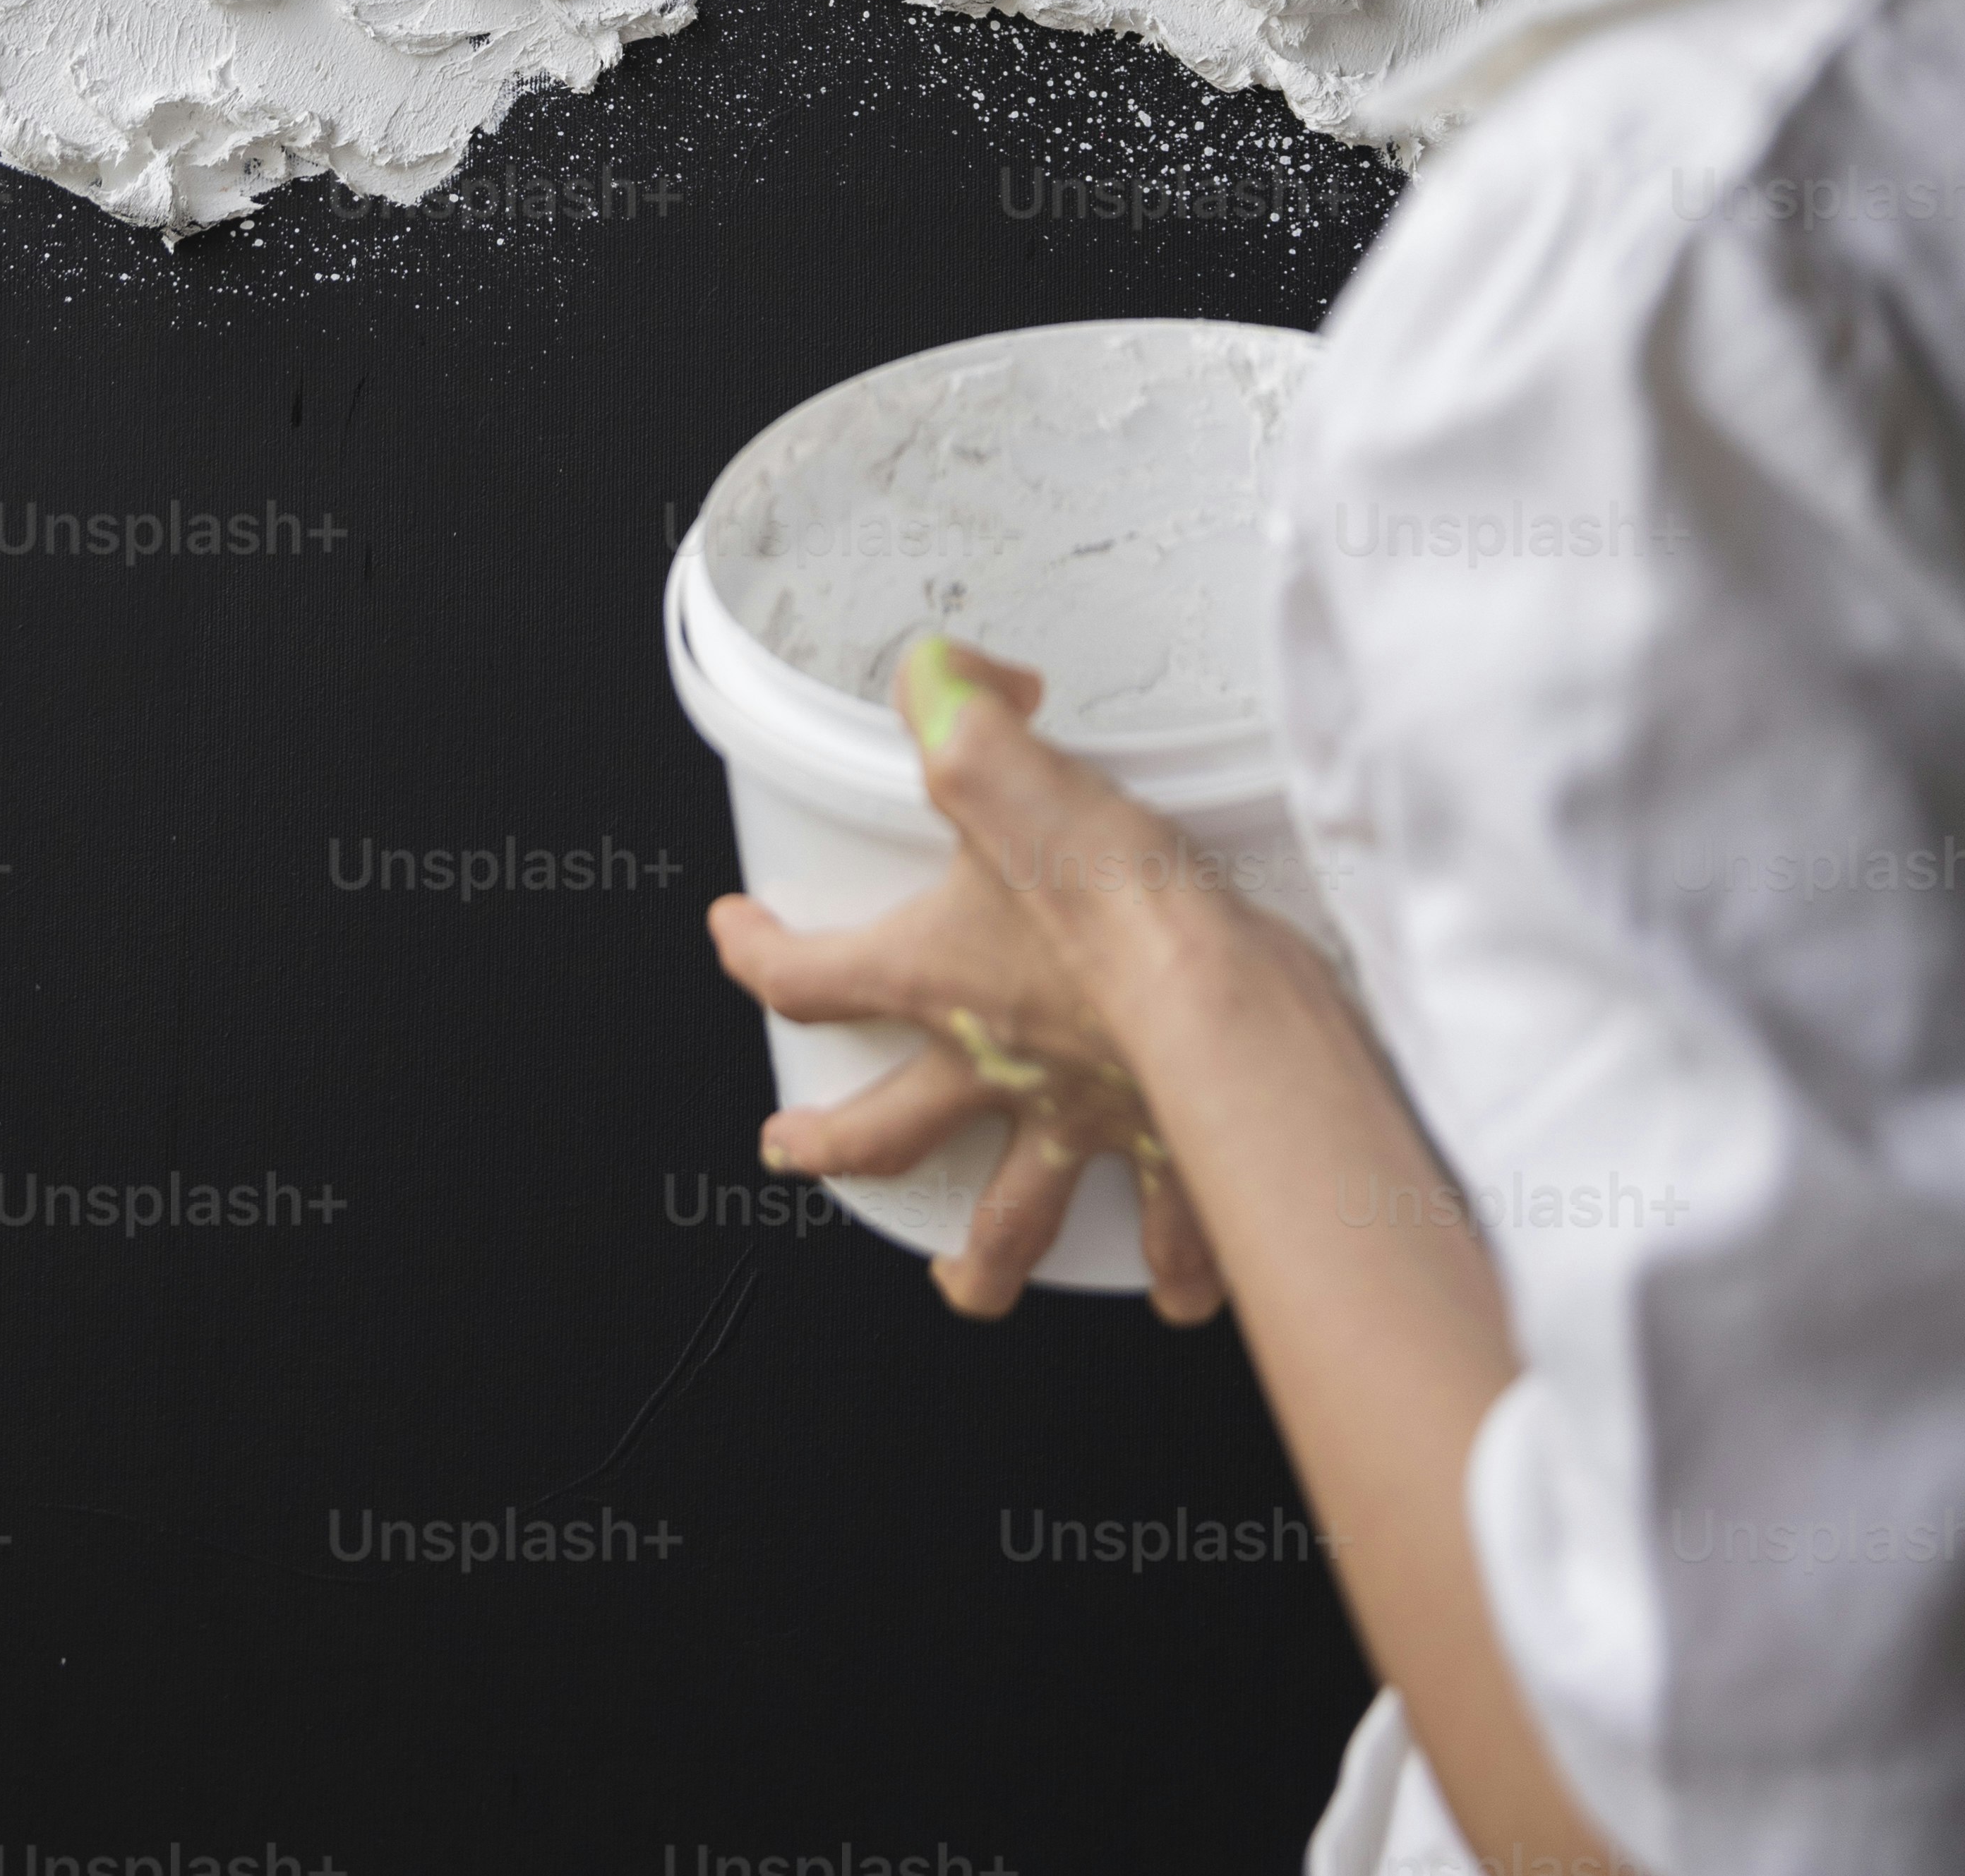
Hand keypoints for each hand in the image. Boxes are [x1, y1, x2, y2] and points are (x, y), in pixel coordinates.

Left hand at [706, 635, 1239, 1321]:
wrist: (1228, 1003)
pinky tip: (1181, 1293)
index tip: (736, 935)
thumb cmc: (1123, 909)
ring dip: (984, 1263)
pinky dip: (1180, 1265)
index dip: (757, 957)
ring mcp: (1079, 1119)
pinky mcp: (1170, 1147)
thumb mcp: (1016, 775)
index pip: (809, 976)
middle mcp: (995, 1066)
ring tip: (964, 1281)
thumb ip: (961, 710)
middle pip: (887, 1131)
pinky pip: (1171, 1225)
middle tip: (794, 1152)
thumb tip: (934, 671)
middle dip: (832, 1147)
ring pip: (1014, 1217)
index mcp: (942, 980)